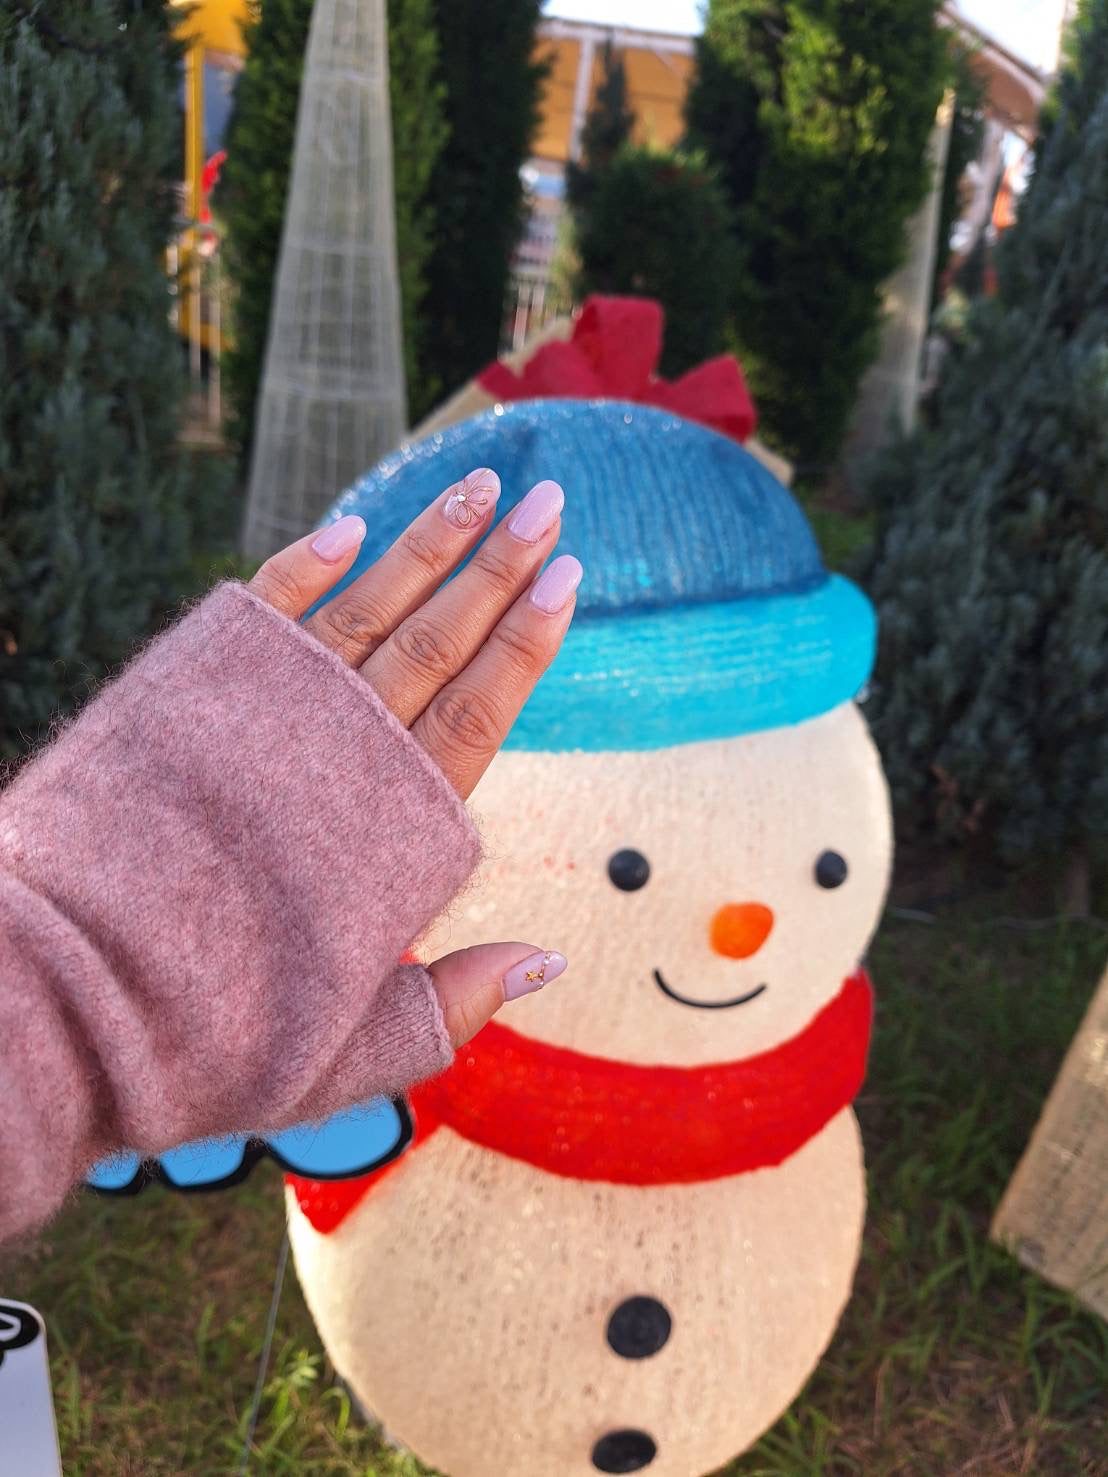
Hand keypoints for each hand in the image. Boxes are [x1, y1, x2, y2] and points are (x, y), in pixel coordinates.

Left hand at [248, 468, 579, 1042]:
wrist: (66, 1005)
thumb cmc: (211, 1041)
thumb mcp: (350, 1052)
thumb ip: (453, 1004)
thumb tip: (549, 959)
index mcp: (390, 836)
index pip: (480, 713)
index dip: (527, 642)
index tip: (570, 576)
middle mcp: (338, 759)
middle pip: (438, 644)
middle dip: (500, 569)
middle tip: (550, 502)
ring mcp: (266, 718)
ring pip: (366, 610)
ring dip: (427, 543)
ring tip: (481, 483)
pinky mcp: (195, 696)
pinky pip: (265, 613)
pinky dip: (309, 566)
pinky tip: (353, 524)